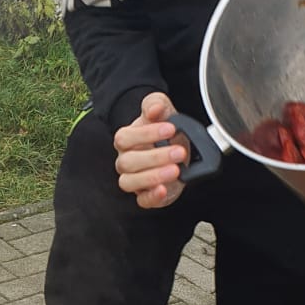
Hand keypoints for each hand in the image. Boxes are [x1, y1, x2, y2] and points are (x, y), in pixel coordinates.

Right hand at [113, 92, 187, 209]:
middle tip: (179, 151)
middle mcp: (126, 160)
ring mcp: (133, 179)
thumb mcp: (164, 110)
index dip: (146, 134)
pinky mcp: (145, 195)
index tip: (170, 128)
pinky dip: (152, 196)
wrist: (176, 148)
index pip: (125, 138)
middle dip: (156, 157)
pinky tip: (163, 189)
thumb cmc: (165, 131)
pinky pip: (142, 200)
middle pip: (128, 162)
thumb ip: (156, 104)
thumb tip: (154, 109)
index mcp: (126, 140)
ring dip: (153, 176)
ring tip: (174, 170)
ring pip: (130, 182)